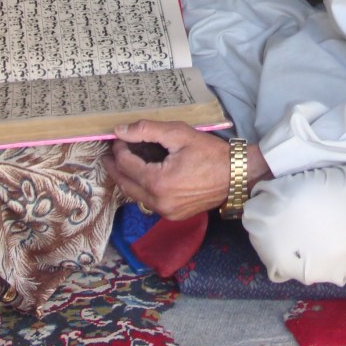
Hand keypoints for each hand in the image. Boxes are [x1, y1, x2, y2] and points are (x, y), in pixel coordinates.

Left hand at [108, 121, 271, 221]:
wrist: (236, 175)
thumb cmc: (210, 152)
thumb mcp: (179, 134)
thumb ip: (147, 130)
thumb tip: (120, 131)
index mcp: (158, 182)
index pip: (126, 164)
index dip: (119, 149)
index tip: (120, 138)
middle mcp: (158, 202)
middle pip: (125, 184)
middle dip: (115, 167)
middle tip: (109, 154)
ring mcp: (166, 212)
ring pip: (135, 196)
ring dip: (127, 179)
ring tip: (123, 163)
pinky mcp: (174, 215)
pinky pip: (149, 202)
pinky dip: (142, 189)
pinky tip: (143, 176)